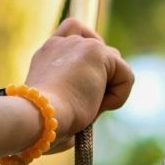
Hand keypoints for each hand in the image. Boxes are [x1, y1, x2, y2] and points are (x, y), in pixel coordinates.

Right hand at [24, 18, 133, 151]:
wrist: (37, 118)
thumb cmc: (44, 127)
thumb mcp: (59, 111)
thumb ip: (77, 98)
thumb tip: (96, 104)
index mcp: (47, 56)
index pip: (76, 37)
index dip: (90, 65)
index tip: (79, 91)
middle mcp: (60, 44)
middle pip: (103, 53)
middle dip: (104, 80)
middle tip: (85, 103)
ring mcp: (78, 43)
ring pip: (116, 64)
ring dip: (110, 90)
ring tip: (89, 105)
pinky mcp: (95, 51)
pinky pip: (127, 75)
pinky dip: (119, 96)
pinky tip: (98, 105)